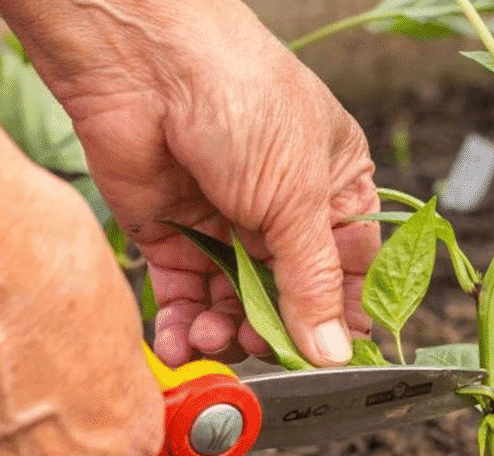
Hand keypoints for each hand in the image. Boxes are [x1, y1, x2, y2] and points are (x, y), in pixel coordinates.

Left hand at [0, 0, 381, 367]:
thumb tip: (333, 350)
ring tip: (213, 339)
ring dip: (225, 331)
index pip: (349, 270)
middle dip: (273, 328)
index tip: (327, 357)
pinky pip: (183, 294)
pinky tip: (181, 342)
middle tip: (259, 345)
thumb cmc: (241, 97)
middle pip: (288, 295)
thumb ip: (312, 280)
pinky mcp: (172, 231)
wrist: (144, 59)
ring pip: (234, 303)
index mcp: (333, 187)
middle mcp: (281, 208)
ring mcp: (225, 221)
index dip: (339, 317)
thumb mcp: (295, 195)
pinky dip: (182, 325)